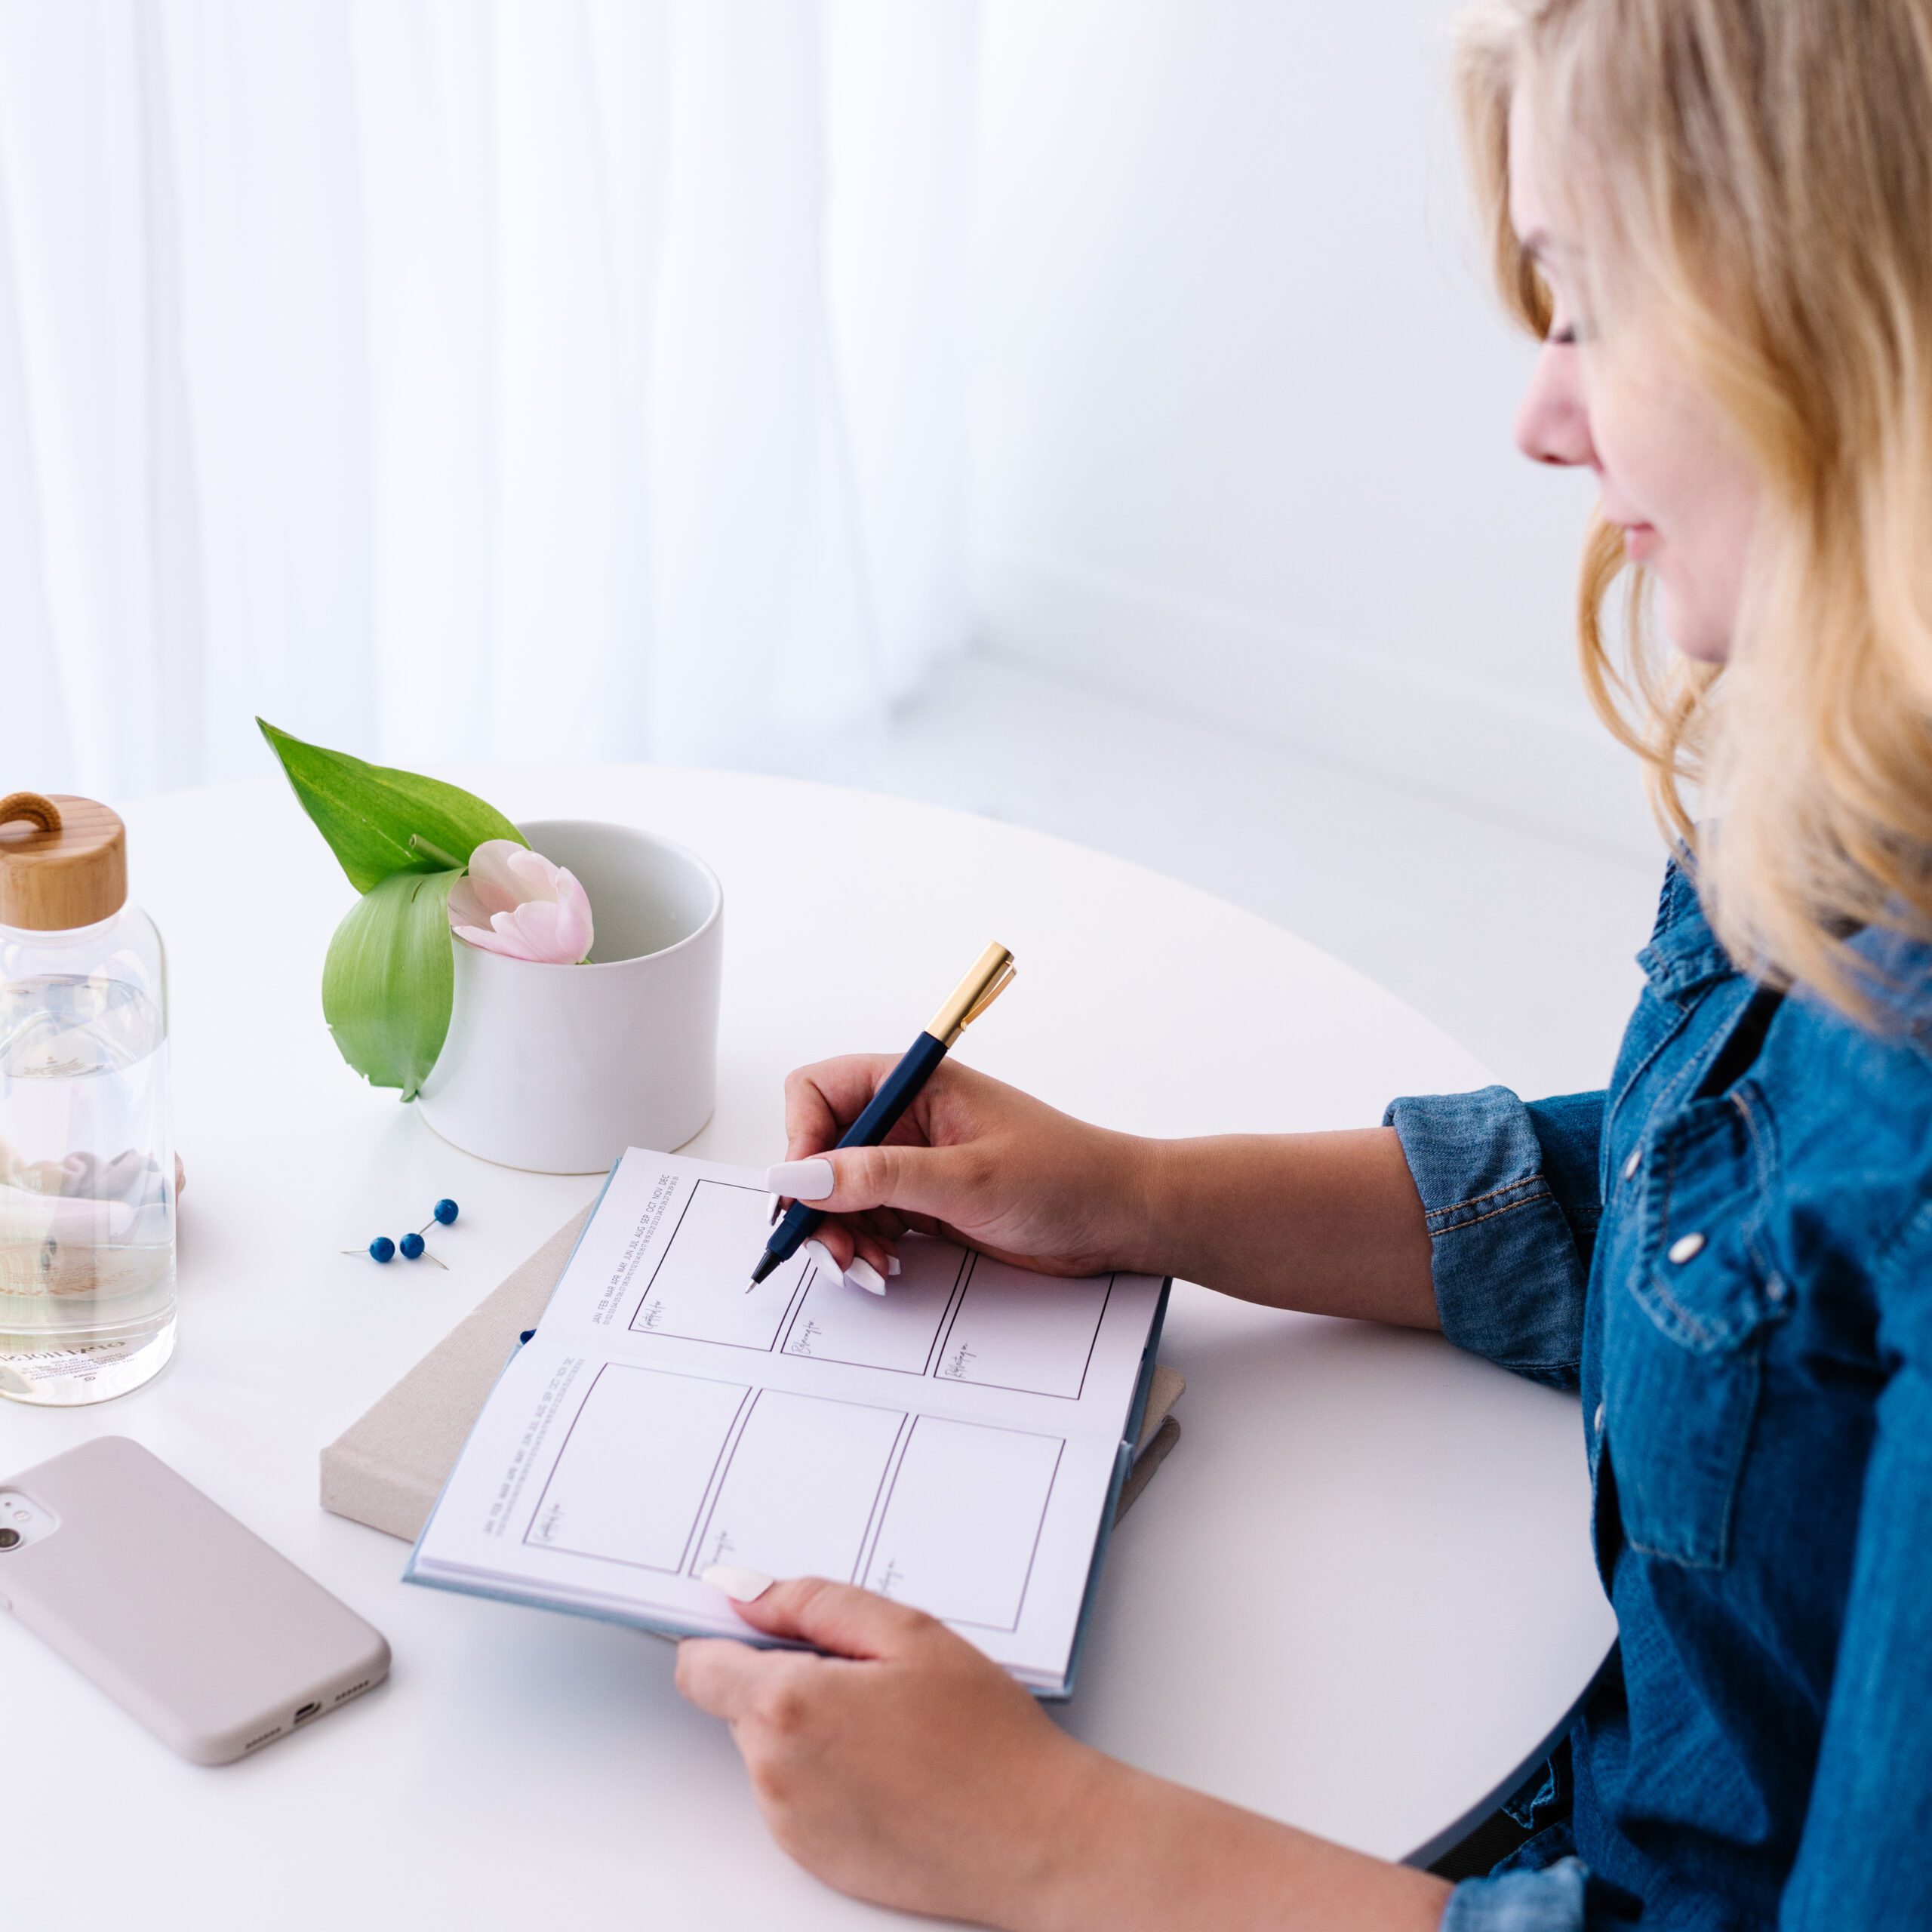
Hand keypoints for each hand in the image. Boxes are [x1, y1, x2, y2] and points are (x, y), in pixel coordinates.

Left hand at [675, 1577, 1097, 1927]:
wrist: (1035, 1840)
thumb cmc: (985, 1735)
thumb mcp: (909, 1632)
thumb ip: (814, 1603)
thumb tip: (746, 1594)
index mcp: (787, 1707)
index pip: (698, 1665)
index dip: (727, 1637)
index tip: (765, 1626)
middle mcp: (774, 1774)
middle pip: (739, 1705)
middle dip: (786, 1679)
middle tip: (869, 1674)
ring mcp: (791, 1826)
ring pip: (770, 1752)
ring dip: (809, 1730)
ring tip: (893, 1726)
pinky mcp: (814, 1861)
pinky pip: (796, 1799)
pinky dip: (829, 1777)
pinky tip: (893, 1769)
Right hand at [770, 1057, 1157, 1280]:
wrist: (1122, 1219)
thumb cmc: (1066, 1177)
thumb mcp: (965, 1179)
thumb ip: (877, 1177)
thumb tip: (799, 1177)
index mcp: (915, 1085)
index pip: (819, 1092)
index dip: (800, 1140)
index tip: (805, 1193)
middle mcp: (907, 1119)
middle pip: (820, 1151)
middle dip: (816, 1203)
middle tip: (828, 1250)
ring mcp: (914, 1163)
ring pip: (839, 1195)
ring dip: (840, 1234)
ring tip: (867, 1266)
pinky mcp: (925, 1203)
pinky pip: (869, 1222)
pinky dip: (866, 1247)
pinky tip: (886, 1267)